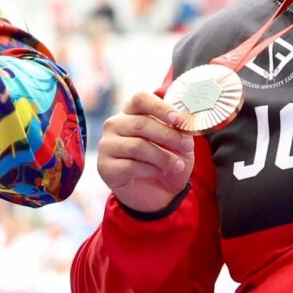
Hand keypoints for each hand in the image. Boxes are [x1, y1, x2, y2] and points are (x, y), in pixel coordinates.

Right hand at [98, 90, 196, 214]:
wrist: (158, 193)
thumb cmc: (167, 162)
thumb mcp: (179, 144)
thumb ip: (180, 130)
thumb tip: (185, 121)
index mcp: (131, 112)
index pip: (140, 99)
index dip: (160, 107)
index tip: (178, 119)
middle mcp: (114, 125)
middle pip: (141, 123)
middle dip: (169, 135)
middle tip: (187, 146)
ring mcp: (107, 145)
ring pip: (138, 146)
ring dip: (163, 157)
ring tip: (178, 166)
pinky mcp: (105, 167)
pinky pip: (130, 166)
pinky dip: (151, 170)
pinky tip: (159, 173)